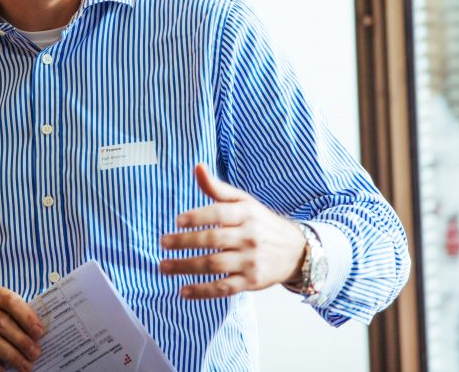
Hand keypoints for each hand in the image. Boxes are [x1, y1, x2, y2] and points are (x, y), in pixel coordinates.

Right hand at [0, 282, 44, 371]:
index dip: (26, 316)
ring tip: (24, 365)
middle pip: (0, 322)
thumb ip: (6, 315)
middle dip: (22, 340)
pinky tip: (2, 371)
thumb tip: (36, 332)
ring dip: (11, 355)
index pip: (8, 299)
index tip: (40, 333)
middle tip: (35, 354)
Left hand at [159, 163, 305, 298]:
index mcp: (247, 214)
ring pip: (214, 264)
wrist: (295, 251)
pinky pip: (224, 287)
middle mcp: (249, 236)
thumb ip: (217, 188)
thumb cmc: (260, 223)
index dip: (197, 217)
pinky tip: (183, 291)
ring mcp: (250, 261)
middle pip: (213, 240)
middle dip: (184, 242)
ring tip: (164, 266)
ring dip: (186, 266)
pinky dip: (202, 291)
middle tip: (163, 243)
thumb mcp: (244, 202)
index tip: (177, 221)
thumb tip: (197, 166)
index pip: (219, 213)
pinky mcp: (251, 281)